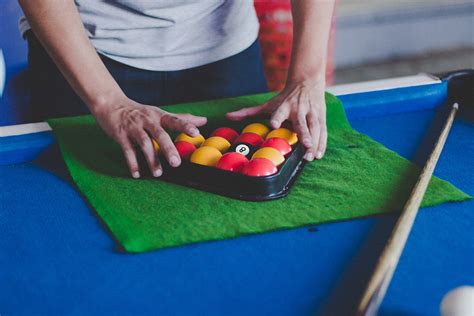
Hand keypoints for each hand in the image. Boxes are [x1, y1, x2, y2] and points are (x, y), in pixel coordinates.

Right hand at [92, 94, 206, 177]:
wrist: (111, 104)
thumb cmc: (140, 112)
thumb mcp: (160, 113)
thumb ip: (181, 118)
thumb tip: (203, 120)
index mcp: (159, 116)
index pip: (174, 120)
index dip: (185, 126)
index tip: (196, 133)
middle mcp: (147, 120)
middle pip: (159, 134)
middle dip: (168, 149)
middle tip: (176, 163)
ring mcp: (134, 127)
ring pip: (144, 143)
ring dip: (151, 159)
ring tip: (158, 173)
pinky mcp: (121, 135)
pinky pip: (127, 150)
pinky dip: (132, 163)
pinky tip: (137, 174)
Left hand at [226, 81, 326, 160]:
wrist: (307, 81)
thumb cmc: (285, 98)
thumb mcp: (268, 104)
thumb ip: (249, 112)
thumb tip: (228, 116)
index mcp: (285, 106)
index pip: (280, 112)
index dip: (277, 118)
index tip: (273, 124)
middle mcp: (299, 110)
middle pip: (302, 123)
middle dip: (304, 134)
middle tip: (305, 145)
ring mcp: (312, 114)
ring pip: (315, 128)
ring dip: (315, 142)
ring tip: (311, 156)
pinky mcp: (321, 118)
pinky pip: (322, 132)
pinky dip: (322, 143)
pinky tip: (319, 155)